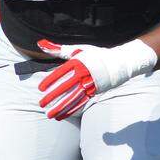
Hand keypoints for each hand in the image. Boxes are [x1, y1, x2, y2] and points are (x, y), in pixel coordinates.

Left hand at [37, 39, 157, 120]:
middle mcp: (83, 74)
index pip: (60, 73)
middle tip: (41, 104)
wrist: (119, 61)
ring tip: (49, 115)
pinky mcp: (94, 92)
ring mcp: (90, 84)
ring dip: (61, 108)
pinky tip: (62, 116)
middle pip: (65, 88)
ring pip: (73, 98)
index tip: (40, 88)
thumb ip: (58, 49)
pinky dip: (71, 110)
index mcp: (77, 63)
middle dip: (52, 97)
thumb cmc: (94, 54)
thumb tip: (40, 44)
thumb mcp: (77, 49)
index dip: (50, 81)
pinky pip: (81, 102)